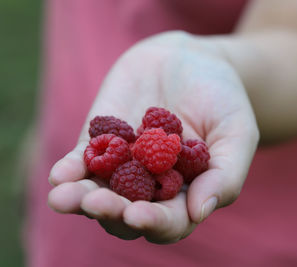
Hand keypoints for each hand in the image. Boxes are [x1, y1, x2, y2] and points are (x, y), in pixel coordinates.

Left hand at [47, 31, 258, 243]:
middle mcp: (149, 186)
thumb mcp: (236, 133)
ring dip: (79, 199)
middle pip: (125, 213)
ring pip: (97, 192)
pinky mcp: (100, 142)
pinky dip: (70, 169)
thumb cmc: (222, 99)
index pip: (168, 221)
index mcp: (183, 193)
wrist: (191, 60)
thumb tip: (199, 212)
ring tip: (63, 198)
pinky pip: (82, 161)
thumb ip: (225, 175)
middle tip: (97, 204)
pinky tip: (60, 175)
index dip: (154, 223)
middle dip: (110, 212)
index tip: (139, 216)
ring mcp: (121, 165)